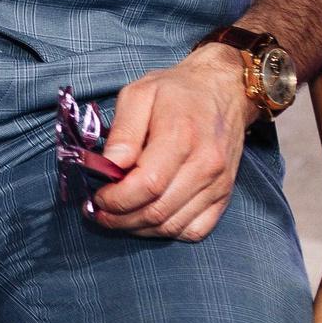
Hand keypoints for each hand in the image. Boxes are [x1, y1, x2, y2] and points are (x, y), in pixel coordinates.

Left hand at [90, 48, 254, 240]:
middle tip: (97, 212)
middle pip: (157, 211)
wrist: (224, 90)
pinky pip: (194, 230)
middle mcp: (205, 165)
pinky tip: (147, 219)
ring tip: (116, 217)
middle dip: (120, 218)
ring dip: (138, 228)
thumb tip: (109, 165)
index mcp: (181, 136)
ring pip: (173, 226)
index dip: (116, 199)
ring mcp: (218, 184)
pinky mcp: (224, 195)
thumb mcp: (139, 93)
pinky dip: (167, 232)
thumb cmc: (177, 90)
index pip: (147, 185)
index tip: (96, 196)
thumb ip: (123, 130)